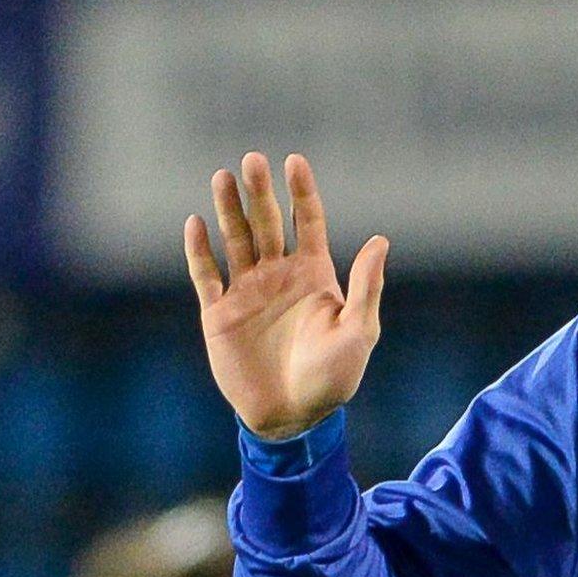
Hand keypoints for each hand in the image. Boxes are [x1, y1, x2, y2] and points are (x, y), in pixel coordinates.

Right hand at [183, 151, 387, 440]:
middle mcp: (278, 276)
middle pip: (267, 223)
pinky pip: (206, 275)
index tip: (294, 162)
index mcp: (313, 275)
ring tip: (223, 176)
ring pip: (235, 240)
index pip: (307, 222)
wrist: (294, 416)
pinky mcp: (219, 313)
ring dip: (228, 210)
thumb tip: (380, 240)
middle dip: (259, 193)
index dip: (301, 192)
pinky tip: (196, 222)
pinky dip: (199, 250)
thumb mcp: (359, 331)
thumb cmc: (334, 378)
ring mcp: (247, 291)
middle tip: (253, 160)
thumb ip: (366, 286)